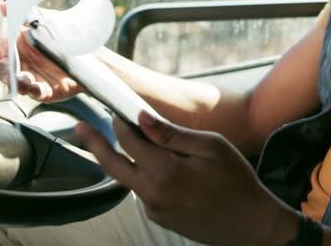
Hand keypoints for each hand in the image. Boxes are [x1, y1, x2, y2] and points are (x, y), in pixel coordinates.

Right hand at [0, 3, 82, 101]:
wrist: (91, 50)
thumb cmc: (63, 34)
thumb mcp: (44, 20)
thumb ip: (23, 14)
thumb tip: (4, 6)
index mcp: (13, 46)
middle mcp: (19, 63)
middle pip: (1, 70)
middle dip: (3, 72)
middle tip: (8, 73)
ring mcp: (32, 78)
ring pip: (17, 85)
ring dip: (18, 84)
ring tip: (23, 83)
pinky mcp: (47, 91)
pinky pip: (38, 94)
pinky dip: (36, 92)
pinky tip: (37, 88)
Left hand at [77, 111, 297, 245]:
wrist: (250, 224)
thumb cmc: (237, 181)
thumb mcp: (211, 147)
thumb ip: (172, 134)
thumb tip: (141, 117)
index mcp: (165, 172)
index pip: (128, 140)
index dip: (120, 121)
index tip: (115, 107)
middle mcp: (152, 193)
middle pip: (112, 164)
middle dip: (93, 142)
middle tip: (80, 126)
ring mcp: (153, 209)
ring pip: (128, 178)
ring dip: (124, 159)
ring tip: (126, 139)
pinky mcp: (158, 218)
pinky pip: (143, 191)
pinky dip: (144, 175)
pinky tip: (162, 166)